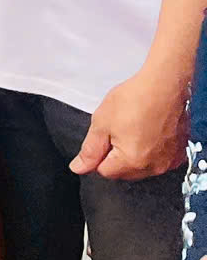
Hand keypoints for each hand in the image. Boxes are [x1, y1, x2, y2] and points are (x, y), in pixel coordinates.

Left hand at [72, 58, 190, 179]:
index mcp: (132, 162)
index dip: (98, 154)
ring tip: (133, 128)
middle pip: (124, 172)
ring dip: (133, 154)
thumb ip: (90, 150)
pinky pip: (158, 161)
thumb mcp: (101, 123)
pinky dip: (151, 151)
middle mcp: (153, 167)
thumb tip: (79, 168)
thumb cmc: (134, 100)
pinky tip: (148, 133)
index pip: (105, 171)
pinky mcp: (179, 154)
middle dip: (115, 156)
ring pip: (141, 167)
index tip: (103, 136)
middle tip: (117, 130)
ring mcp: (168, 162)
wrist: (164, 87)